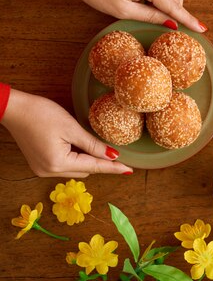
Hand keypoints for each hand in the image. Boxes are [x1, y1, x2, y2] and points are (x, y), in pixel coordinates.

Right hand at [1, 89, 132, 177]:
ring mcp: (42, 170)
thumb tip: (112, 156)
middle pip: (85, 170)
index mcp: (58, 163)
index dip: (113, 168)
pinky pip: (64, 165)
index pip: (94, 167)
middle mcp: (49, 172)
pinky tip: (75, 144)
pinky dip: (74, 157)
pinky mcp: (39, 164)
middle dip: (98, 161)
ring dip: (86, 159)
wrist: (13, 108)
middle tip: (112, 149)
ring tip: (85, 140)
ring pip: (75, 169)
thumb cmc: (41, 113)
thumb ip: (93, 145)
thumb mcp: (72, 128)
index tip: (129, 170)